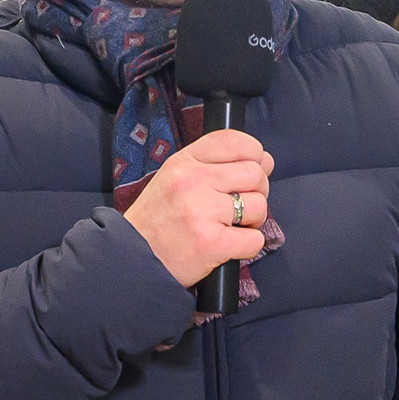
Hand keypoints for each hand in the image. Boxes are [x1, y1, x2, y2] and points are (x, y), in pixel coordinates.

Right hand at [122, 130, 272, 286]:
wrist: (133, 259)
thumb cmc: (157, 221)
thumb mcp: (173, 178)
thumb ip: (213, 165)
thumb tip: (265, 160)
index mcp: (184, 163)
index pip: (233, 141)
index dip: (254, 152)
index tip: (255, 166)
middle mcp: (193, 182)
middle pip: (254, 173)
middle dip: (258, 191)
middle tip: (242, 206)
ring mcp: (203, 212)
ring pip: (259, 206)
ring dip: (253, 221)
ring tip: (232, 227)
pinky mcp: (212, 243)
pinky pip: (254, 240)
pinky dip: (248, 246)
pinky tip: (229, 246)